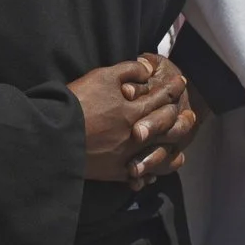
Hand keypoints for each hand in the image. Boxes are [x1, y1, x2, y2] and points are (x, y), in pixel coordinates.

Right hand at [68, 55, 190, 183]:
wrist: (55, 135)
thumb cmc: (77, 102)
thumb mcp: (101, 77)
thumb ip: (128, 71)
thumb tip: (148, 69)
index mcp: (134, 110)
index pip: (161, 98)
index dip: (172, 88)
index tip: (181, 82)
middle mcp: (136, 134)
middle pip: (166, 127)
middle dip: (180, 119)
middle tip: (190, 115)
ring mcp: (127, 155)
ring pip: (160, 155)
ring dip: (171, 151)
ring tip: (178, 150)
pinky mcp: (114, 171)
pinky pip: (139, 175)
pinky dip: (148, 174)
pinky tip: (152, 174)